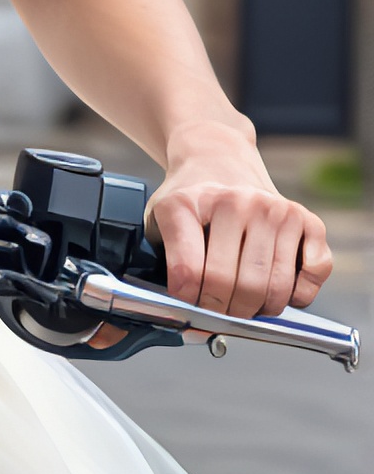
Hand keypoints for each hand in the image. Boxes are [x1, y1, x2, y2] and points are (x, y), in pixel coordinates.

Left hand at [149, 130, 330, 317]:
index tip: (188, 303)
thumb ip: (166, 262)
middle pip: (232, 285)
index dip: (188, 300)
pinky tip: (278, 289)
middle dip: (223, 311)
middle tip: (218, 311)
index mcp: (187, 204)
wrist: (219, 162)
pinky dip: (299, 295)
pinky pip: (315, 273)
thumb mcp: (160, 223)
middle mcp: (236, 203)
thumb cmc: (192, 202)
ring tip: (244, 304)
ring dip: (258, 309)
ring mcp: (275, 210)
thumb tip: (184, 311)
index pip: (190, 272)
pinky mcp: (308, 220)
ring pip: (272, 287)